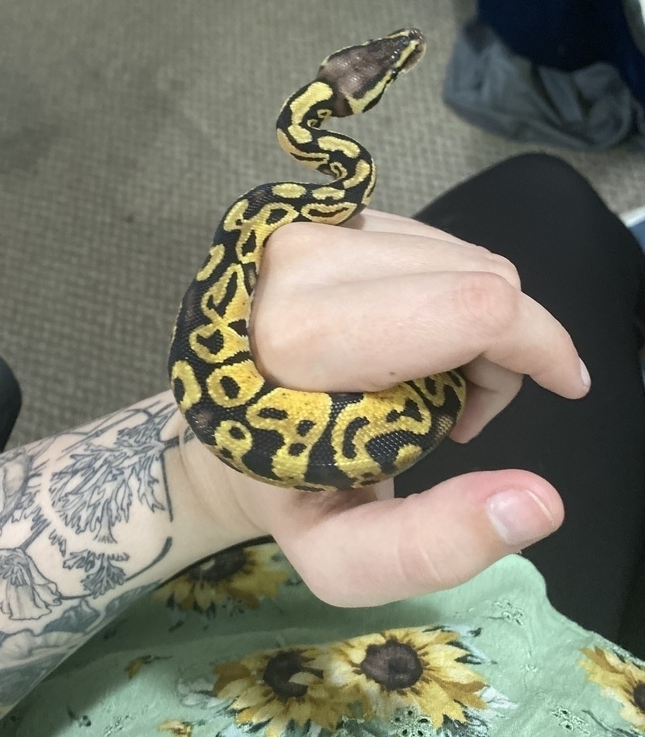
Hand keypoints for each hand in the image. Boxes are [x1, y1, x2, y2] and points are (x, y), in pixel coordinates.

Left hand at [177, 209, 589, 606]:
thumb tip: (539, 502)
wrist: (205, 429)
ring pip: (458, 252)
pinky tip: (410, 340)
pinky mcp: (313, 214)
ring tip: (428, 383)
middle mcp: (299, 261)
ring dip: (475, 318)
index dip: (540, 344)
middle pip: (478, 274)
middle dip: (506, 345)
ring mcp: (303, 226)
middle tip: (461, 412)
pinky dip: (444, 291)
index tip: (564, 385)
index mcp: (303, 340)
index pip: (471, 305)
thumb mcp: (340, 555)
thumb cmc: (275, 492)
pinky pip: (426, 239)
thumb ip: (433, 547)